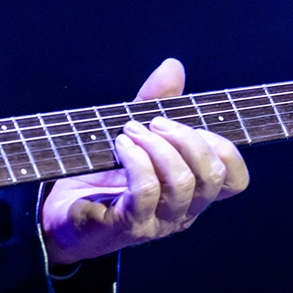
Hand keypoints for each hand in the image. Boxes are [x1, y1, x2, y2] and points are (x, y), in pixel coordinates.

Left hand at [41, 58, 248, 264]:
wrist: (57, 211)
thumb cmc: (99, 172)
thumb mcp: (133, 131)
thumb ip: (155, 102)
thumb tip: (174, 66)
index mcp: (191, 191)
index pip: (235, 179)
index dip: (225, 148)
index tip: (193, 125)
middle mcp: (182, 211)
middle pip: (213, 176)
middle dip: (188, 138)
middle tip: (155, 122)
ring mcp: (157, 222)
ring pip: (182, 183)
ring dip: (158, 146)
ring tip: (131, 130)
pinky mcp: (128, 226)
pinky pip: (145, 190)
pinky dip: (136, 159)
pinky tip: (121, 145)